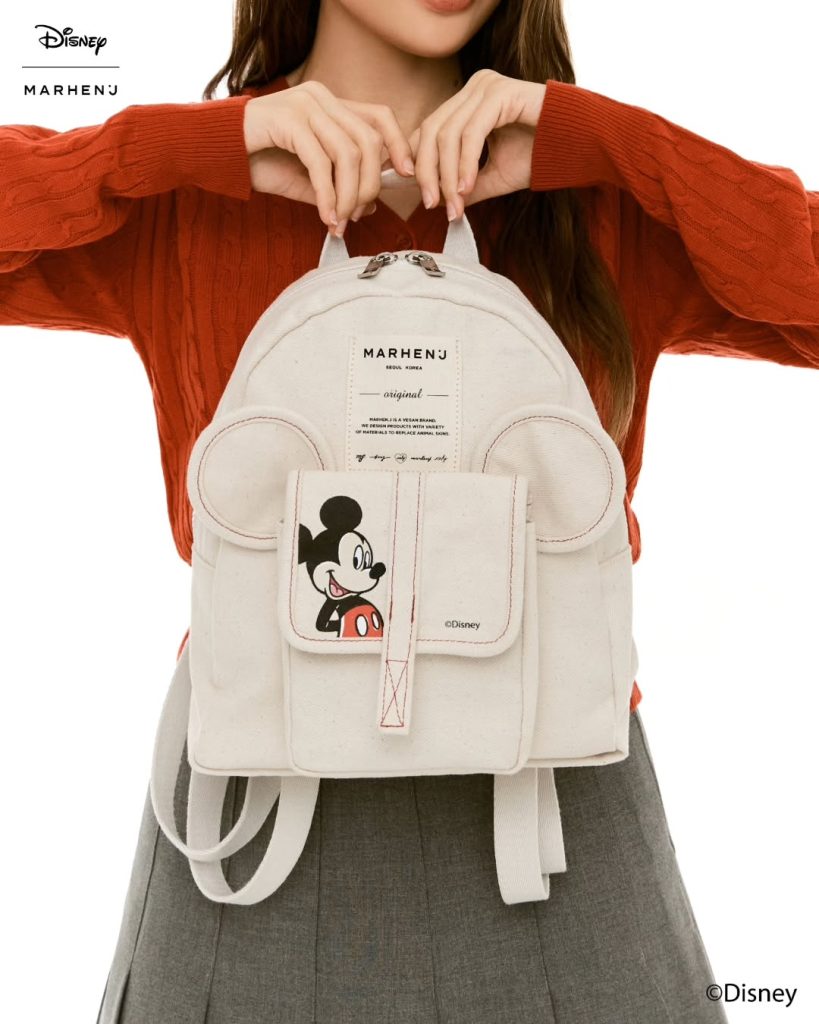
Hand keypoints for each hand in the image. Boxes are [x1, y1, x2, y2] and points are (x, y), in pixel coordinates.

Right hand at [243, 80, 416, 234]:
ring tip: (340, 220)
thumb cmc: (260, 162)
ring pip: (348, 153)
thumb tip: (370, 207)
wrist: (217, 153)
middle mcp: (321, 97)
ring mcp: (304, 104)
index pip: (378, 117)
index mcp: (330, 105)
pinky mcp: (288, 120)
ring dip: (349, 195)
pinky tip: (327, 216)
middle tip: (359, 215)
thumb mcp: (306, 180)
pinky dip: (328, 195)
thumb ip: (337, 187)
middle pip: (368, 141)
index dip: (397, 144)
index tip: (406, 175)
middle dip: (371, 184)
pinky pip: (321, 162)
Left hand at [407, 69, 546, 219]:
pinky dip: (464, 164)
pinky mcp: (500, 92)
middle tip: (431, 205)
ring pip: (448, 133)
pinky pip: (471, 133)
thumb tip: (438, 202)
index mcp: (470, 101)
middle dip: (427, 172)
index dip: (418, 163)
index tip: (423, 197)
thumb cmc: (541, 156)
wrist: (578, 147)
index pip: (430, 130)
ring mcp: (487, 86)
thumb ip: (463, 185)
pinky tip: (466, 187)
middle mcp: (475, 88)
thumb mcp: (493, 176)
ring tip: (454, 203)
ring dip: (446, 174)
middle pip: (432, 130)